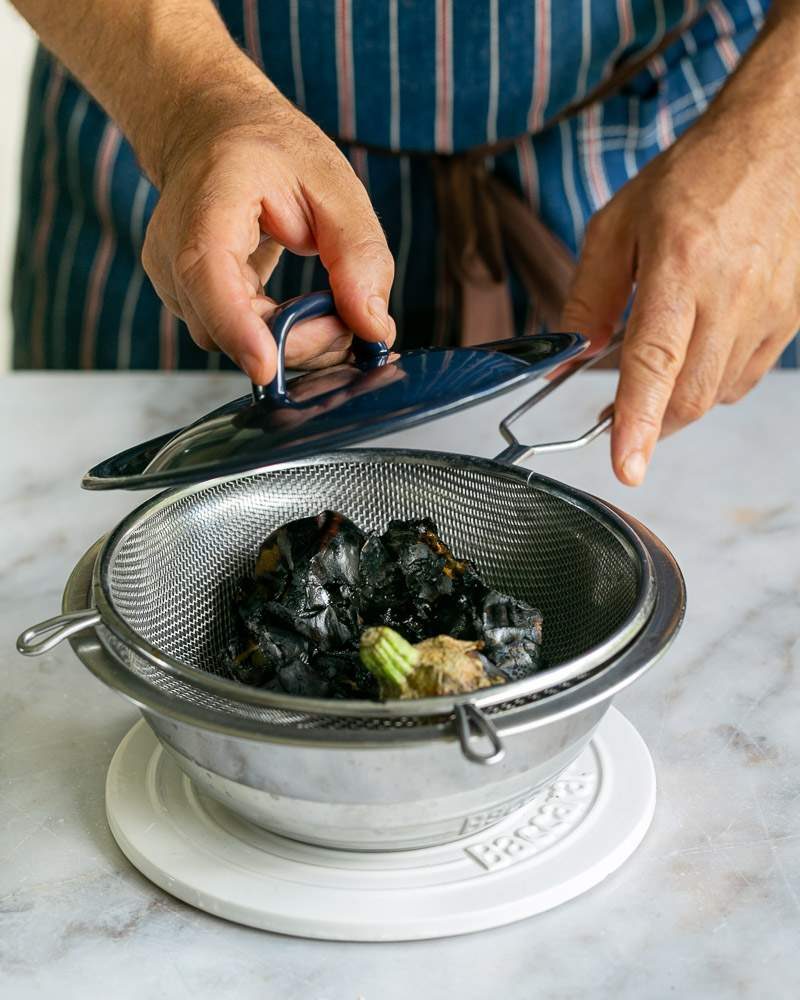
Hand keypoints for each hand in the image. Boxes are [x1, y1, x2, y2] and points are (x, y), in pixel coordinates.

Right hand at [142, 85, 394, 383]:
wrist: (217, 133)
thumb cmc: (274, 153)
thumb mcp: (335, 187)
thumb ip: (360, 256)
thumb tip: (373, 329)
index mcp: (208, 202)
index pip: (206, 272)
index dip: (236, 325)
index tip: (267, 366)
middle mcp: (174, 248)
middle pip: (224, 325)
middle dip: (296, 341)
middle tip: (351, 325)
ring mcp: (174, 280)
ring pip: (230, 342)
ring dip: (292, 343)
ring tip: (335, 312)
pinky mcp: (190, 301)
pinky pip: (236, 337)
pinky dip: (280, 338)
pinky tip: (312, 316)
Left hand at [562, 30, 799, 485]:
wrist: (777, 141)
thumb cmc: (696, 176)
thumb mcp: (618, 225)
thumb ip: (589, 296)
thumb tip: (570, 356)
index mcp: (681, 266)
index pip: (655, 362)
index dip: (639, 422)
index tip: (627, 466)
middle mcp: (732, 294)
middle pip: (689, 396)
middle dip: (652, 424)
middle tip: (620, 419)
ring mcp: (770, 309)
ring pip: (717, 393)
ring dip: (680, 399)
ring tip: (662, 363)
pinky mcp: (793, 317)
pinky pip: (744, 376)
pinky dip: (713, 379)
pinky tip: (700, 346)